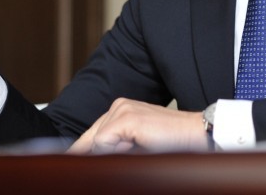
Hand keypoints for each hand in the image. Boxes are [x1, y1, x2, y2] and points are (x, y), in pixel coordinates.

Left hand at [67, 98, 207, 153]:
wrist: (196, 133)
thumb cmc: (173, 142)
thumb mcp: (138, 143)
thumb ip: (117, 145)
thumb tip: (95, 156)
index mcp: (122, 109)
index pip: (93, 134)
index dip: (81, 150)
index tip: (69, 160)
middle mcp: (119, 105)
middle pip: (90, 137)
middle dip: (86, 153)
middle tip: (86, 160)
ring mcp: (122, 110)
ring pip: (97, 142)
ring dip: (111, 153)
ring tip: (140, 147)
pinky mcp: (126, 118)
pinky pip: (103, 143)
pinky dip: (113, 152)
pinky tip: (135, 148)